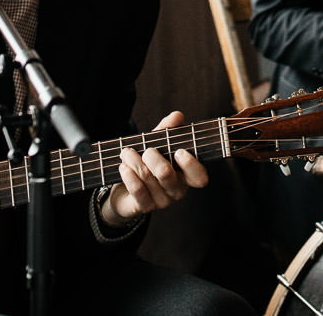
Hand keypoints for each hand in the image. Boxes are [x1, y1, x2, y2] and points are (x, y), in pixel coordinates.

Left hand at [102, 111, 209, 225]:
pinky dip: (129, 175)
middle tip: (145, 150)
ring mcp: (162, 201)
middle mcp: (177, 190)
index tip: (178, 151)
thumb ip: (167, 130)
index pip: (199, 176)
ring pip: (147, 177)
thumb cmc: (147, 164)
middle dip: (151, 156)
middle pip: (165, 173)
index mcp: (186, 175)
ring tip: (126, 152)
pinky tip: (123, 167)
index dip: (191, 165)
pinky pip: (137, 190)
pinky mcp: (145, 207)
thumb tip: (177, 115)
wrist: (126, 190)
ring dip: (133, 160)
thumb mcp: (157, 145)